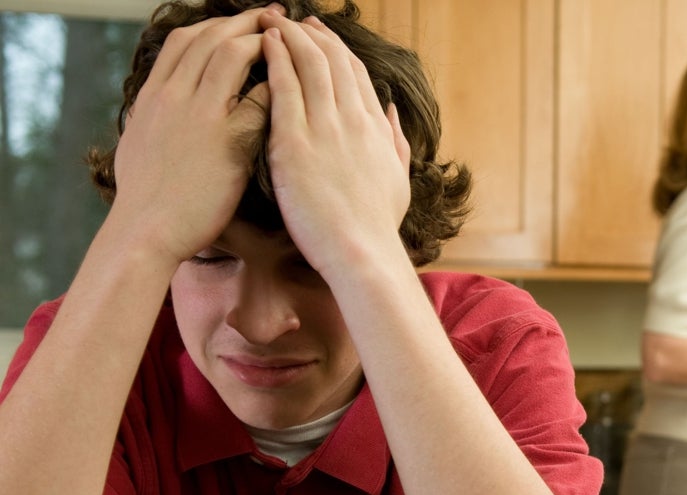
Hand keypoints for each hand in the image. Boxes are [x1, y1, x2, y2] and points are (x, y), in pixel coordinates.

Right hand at [111, 7, 271, 262]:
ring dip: (263, 41)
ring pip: (230, 54)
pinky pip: (255, 98)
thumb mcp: (138, 145)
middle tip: (275, 15)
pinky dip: (275, 86)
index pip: (184, 41)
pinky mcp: (224, 140)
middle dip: (246, 21)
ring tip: (290, 39)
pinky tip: (294, 86)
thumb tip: (160, 106)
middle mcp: (172, 96)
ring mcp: (197, 115)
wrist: (145, 232)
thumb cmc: (145, 200)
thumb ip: (155, 119)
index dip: (216, 26)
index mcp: (152, 96)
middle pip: (210, 37)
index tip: (240, 24)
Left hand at [259, 10, 411, 278]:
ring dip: (290, 36)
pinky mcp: (296, 144)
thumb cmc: (375, 227)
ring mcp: (325, 130)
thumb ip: (395, 141)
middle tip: (291, 18)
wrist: (361, 253)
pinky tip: (264, 44)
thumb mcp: (397, 180)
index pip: (356, 75)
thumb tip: (391, 110)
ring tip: (271, 20)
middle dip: (311, 34)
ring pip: (309, 65)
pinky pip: (284, 89)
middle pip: (333, 61)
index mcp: (374, 130)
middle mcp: (353, 122)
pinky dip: (275, 60)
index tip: (320, 34)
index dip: (337, 48)